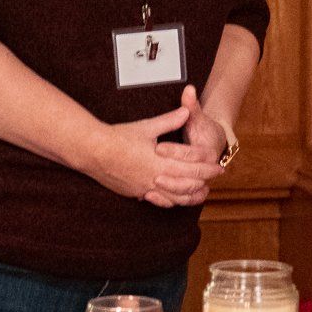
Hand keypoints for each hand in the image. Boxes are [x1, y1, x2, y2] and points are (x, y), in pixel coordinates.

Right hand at [87, 102, 222, 206]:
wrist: (93, 151)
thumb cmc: (118, 137)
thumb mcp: (146, 126)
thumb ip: (169, 121)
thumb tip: (185, 111)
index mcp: (161, 161)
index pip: (192, 167)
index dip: (207, 167)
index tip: (218, 166)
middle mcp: (155, 178)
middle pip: (187, 184)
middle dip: (204, 180)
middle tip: (215, 178)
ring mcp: (144, 188)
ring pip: (174, 197)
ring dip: (190, 195)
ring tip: (201, 191)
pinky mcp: (135, 193)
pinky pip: (158, 200)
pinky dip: (170, 200)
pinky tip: (175, 198)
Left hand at [144, 85, 228, 207]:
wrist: (214, 146)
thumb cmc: (203, 130)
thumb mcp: (196, 118)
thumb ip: (191, 105)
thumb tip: (189, 89)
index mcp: (208, 151)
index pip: (192, 154)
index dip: (175, 151)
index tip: (158, 147)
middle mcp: (205, 170)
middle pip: (189, 176)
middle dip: (170, 174)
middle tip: (151, 172)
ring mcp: (198, 182)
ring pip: (186, 192)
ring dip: (169, 190)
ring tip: (149, 187)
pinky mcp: (188, 190)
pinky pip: (180, 200)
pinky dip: (167, 201)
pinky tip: (149, 196)